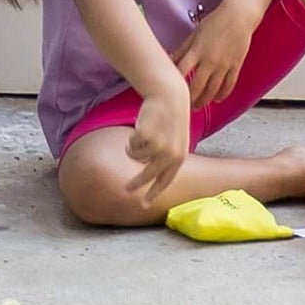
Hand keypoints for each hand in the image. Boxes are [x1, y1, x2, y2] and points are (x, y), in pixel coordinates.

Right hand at [125, 83, 190, 204]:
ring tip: (144, 134)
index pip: (165, 181)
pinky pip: (130, 145)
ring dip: (134, 147)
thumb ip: (166, 159)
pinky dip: (131, 138)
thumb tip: (150, 176)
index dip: (153, 194)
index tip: (143, 205)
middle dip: (135, 184)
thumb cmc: (170, 119)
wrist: (170, 98)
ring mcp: (158, 146)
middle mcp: (170, 155)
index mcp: (179, 158)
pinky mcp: (146, 136)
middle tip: (125, 189)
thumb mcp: (175, 141)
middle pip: (147, 176)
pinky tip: (141, 126)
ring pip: (135, 157)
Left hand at [172, 0, 255, 108]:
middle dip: (190, 99)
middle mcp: (210, 61)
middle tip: (184, 106)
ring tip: (198, 106)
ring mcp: (224, 65)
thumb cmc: (216, 22)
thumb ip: (182, 50)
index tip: (170, 91)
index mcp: (197, 51)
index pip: (182, 72)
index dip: (175, 83)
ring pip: (213, 90)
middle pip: (197, 87)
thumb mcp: (194, 34)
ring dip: (204, 101)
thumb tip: (169, 60)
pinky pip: (228, 85)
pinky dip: (222, 95)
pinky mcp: (235, 66)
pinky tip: (216, 99)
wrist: (239, 16)